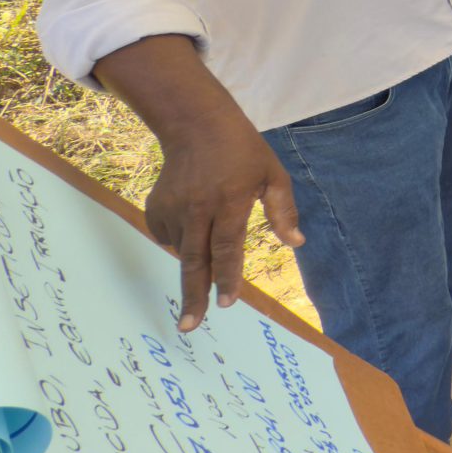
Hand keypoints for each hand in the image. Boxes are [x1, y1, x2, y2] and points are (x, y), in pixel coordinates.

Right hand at [147, 108, 304, 331]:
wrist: (196, 126)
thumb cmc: (243, 151)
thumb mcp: (273, 174)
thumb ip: (284, 211)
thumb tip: (296, 243)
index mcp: (230, 200)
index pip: (227, 247)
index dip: (228, 277)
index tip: (227, 303)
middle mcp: (198, 207)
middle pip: (196, 261)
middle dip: (193, 297)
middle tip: (189, 326)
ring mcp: (173, 208)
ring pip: (183, 251)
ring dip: (195, 262)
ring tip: (207, 237)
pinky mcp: (155, 208)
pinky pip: (168, 239)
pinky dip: (180, 242)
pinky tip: (193, 225)